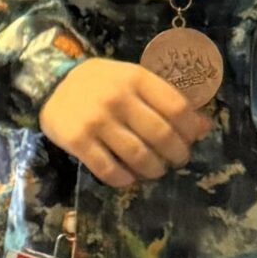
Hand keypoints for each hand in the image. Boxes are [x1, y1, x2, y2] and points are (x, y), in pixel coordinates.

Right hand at [38, 58, 213, 188]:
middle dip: (176, 154)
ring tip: (154, 170)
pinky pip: (108, 169)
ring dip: (153, 170)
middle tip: (176, 160)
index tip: (191, 139)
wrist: (51, 84)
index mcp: (136, 78)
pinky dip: (124, 179)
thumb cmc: (101, 83)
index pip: (176, 107)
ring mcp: (96, 120)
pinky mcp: (77, 141)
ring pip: (138, 155)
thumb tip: (204, 126)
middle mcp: (118, 98)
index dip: (190, 129)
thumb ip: (166, 99)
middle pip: (161, 135)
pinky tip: (129, 178)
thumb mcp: (134, 80)